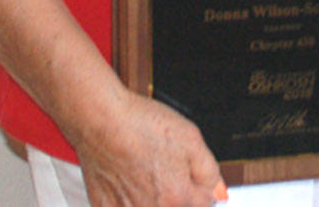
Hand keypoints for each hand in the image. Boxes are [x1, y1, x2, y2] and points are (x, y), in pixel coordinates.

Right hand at [73, 90, 227, 206]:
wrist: (99, 119)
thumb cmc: (139, 125)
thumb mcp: (190, 138)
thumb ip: (210, 172)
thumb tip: (219, 193)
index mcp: (179, 198)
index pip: (203, 205)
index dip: (201, 188)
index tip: (192, 178)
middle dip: (177, 195)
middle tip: (165, 171)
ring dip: (154, 198)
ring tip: (144, 173)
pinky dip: (129, 200)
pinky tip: (127, 181)